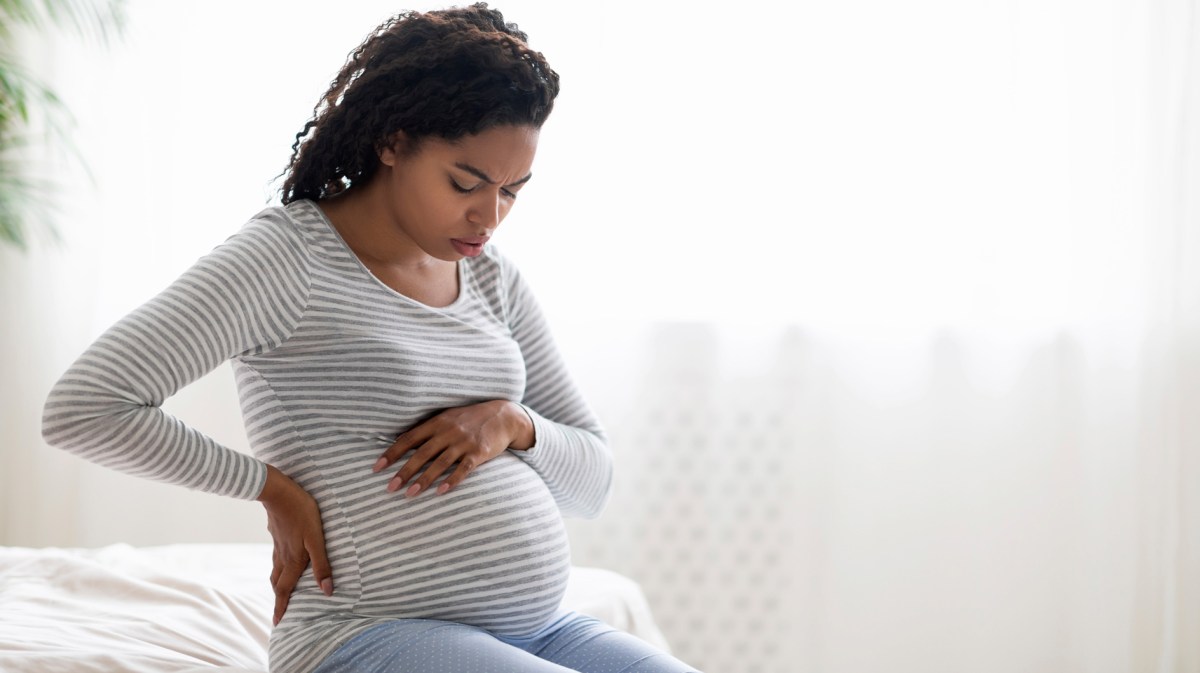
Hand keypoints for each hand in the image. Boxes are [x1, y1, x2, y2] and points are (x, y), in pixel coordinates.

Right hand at [257, 464, 332, 625]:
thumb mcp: (316, 539)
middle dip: (279, 598)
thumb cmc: (301, 513)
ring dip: (278, 582)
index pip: (285, 589)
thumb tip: (327, 591)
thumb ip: (322, 564)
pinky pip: (276, 556)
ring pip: (276, 569)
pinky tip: (284, 558)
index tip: (277, 623)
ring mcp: (277, 544)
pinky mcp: (276, 533)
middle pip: (278, 582)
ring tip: (282, 589)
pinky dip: (279, 565)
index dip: (282, 607)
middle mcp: (282, 556)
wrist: (277, 491)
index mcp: (293, 560)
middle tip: (279, 610)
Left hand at [373, 400, 534, 496]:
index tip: (377, 467)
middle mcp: (448, 431)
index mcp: (437, 422)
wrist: (503, 416)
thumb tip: (402, 442)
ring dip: (423, 480)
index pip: (409, 438)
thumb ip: (428, 430)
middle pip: (421, 454)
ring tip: (409, 494)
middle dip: (404, 471)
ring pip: (440, 463)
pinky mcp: (479, 453)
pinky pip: (463, 469)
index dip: (392, 453)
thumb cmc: (471, 419)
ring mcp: (464, 442)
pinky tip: (440, 492)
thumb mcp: (448, 418)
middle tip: (389, 488)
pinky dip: (452, 480)